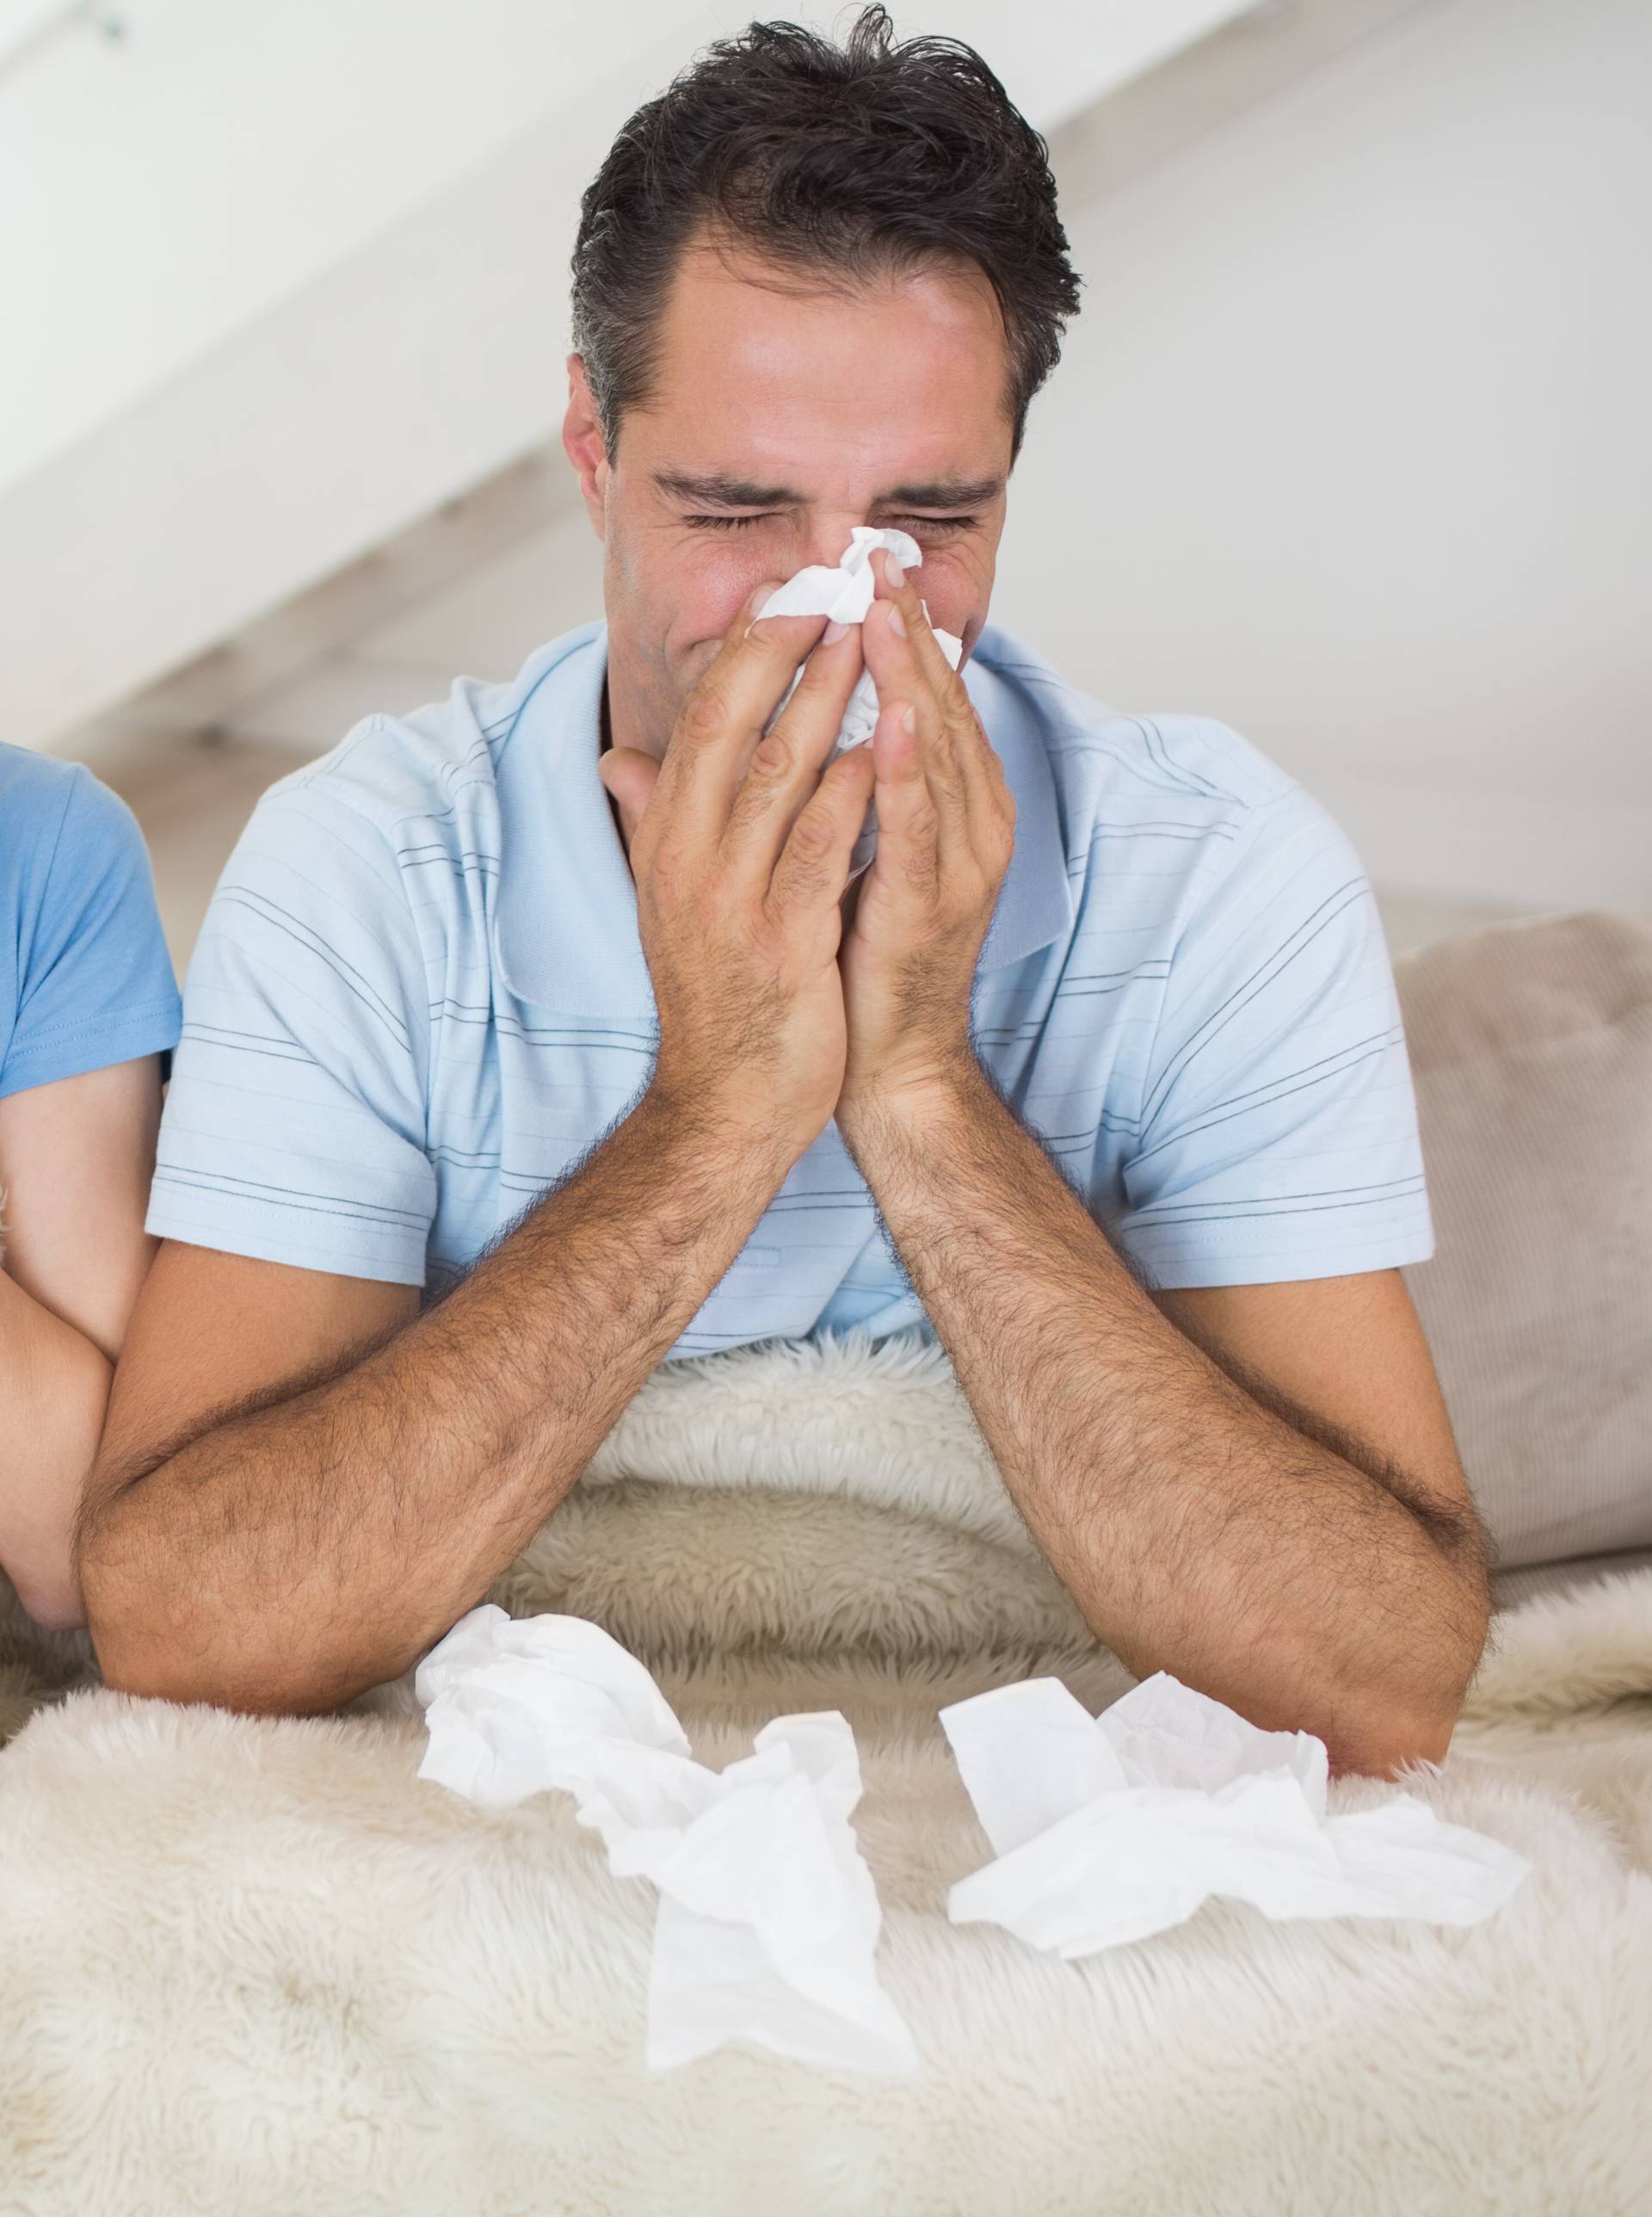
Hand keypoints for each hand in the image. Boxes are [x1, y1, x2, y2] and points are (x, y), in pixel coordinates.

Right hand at [598, 585, 876, 1165]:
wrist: (724, 1107)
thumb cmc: (714, 1000)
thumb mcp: (669, 900)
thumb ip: (654, 821)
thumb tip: (617, 758)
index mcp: (666, 844)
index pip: (700, 723)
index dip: (742, 650)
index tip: (785, 588)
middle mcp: (689, 861)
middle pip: (732, 727)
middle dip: (783, 646)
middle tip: (831, 581)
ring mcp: (735, 901)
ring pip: (781, 774)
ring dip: (828, 695)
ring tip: (868, 633)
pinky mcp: (785, 941)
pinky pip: (823, 847)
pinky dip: (852, 789)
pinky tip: (887, 740)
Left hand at [835, 549, 1015, 1130]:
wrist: (883, 1063)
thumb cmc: (858, 956)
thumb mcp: (829, 850)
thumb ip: (802, 781)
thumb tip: (729, 721)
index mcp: (947, 803)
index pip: (921, 694)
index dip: (894, 625)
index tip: (861, 558)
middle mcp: (968, 822)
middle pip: (939, 705)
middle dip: (906, 627)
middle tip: (874, 553)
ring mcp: (958, 864)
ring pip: (939, 753)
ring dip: (912, 678)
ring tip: (884, 609)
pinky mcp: (933, 907)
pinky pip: (920, 829)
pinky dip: (908, 772)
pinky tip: (892, 720)